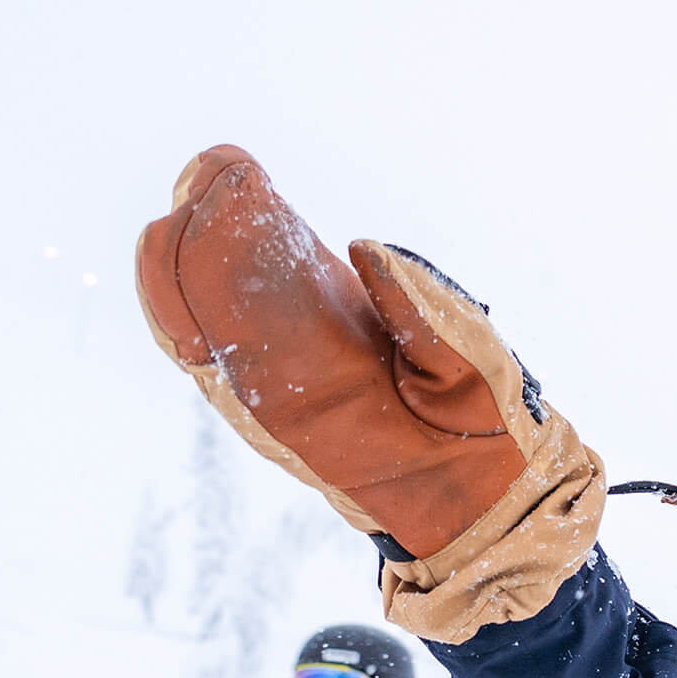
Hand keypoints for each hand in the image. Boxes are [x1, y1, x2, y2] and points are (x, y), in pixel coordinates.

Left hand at [134, 148, 603, 641]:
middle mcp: (276, 402)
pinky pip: (212, 336)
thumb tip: (365, 248)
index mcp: (325, 401)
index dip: (237, 245)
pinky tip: (203, 225)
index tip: (240, 181)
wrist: (477, 508)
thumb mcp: (477, 380)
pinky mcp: (274, 387)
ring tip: (208, 180)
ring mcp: (267, 397)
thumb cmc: (484, 441)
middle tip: (219, 169)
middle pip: (209, 311)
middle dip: (208, 233)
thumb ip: (428, 317)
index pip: (254, 312)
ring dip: (192, 250)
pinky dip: (198, 281)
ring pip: (196, 321)